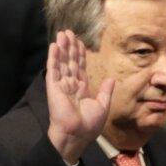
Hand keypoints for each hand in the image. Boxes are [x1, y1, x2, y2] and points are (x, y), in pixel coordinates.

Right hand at [45, 30, 114, 164]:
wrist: (78, 134)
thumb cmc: (89, 124)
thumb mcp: (103, 105)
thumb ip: (106, 90)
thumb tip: (112, 78)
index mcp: (82, 88)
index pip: (80, 67)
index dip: (80, 54)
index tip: (80, 42)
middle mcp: (71, 84)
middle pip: (70, 61)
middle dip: (70, 47)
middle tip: (70, 32)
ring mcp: (62, 85)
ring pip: (62, 62)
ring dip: (62, 48)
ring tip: (62, 34)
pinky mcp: (54, 87)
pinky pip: (53, 70)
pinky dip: (53, 58)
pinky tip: (54, 46)